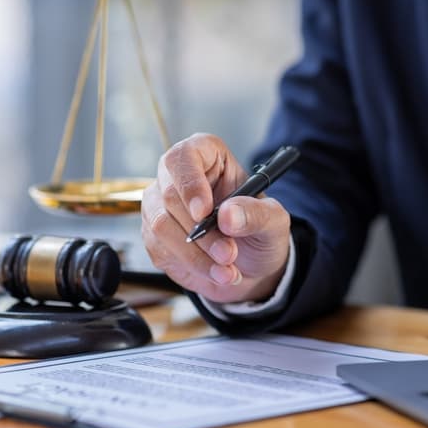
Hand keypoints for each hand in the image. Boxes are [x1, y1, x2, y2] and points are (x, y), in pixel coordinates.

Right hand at [141, 133, 291, 302]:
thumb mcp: (273, 221)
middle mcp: (176, 176)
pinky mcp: (153, 236)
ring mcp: (160, 206)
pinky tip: (214, 272)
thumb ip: (256, 214)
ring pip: (161, 226)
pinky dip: (191, 266)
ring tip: (227, 269)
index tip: (204, 213)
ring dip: (196, 254)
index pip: (184, 157)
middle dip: (202, 233)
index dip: (190, 183)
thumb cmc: (259, 231)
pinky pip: (160, 249)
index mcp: (206, 155)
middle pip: (169, 195)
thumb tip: (227, 215)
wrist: (250, 266)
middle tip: (229, 253)